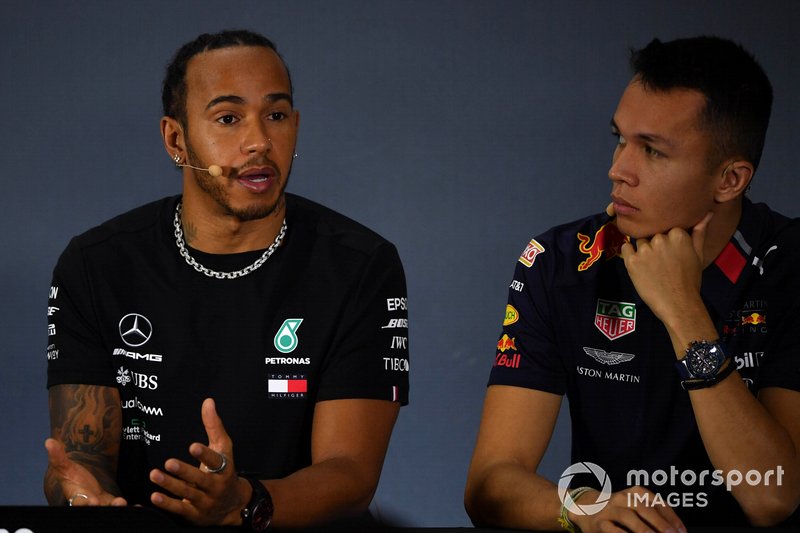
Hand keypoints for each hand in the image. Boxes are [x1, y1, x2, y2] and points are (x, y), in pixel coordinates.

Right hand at [45, 438, 126, 505]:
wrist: (82, 482)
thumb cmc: (71, 476)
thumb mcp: (64, 466)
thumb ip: (58, 457)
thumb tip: (49, 442)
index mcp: (76, 496)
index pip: (79, 502)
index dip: (85, 502)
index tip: (92, 501)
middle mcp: (89, 505)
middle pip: (97, 509)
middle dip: (106, 508)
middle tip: (118, 503)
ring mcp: (101, 506)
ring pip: (110, 510)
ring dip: (119, 508)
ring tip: (126, 502)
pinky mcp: (111, 504)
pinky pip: (120, 509)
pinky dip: (129, 510)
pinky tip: (139, 508)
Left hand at [149, 398, 249, 525]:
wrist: (233, 505)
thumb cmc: (225, 470)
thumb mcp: (223, 448)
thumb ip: (214, 426)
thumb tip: (208, 401)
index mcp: (224, 468)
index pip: (216, 461)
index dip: (205, 455)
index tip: (192, 446)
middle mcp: (216, 487)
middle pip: (200, 479)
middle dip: (184, 472)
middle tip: (168, 462)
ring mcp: (205, 502)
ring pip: (187, 494)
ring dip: (170, 485)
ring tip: (154, 474)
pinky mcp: (195, 515)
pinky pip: (180, 510)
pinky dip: (167, 504)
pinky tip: (154, 496)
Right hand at [572, 486, 685, 532]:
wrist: (585, 507)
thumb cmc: (618, 509)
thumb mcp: (635, 504)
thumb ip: (652, 513)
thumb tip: (675, 529)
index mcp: (635, 492)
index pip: (657, 502)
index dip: (671, 518)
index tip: (682, 531)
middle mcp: (622, 498)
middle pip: (644, 508)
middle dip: (660, 524)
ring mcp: (609, 510)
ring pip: (628, 517)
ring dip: (644, 530)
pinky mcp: (599, 523)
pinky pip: (613, 530)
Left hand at [620, 212, 712, 325]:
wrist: (678, 304)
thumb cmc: (690, 279)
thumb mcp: (698, 254)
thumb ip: (699, 232)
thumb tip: (707, 212)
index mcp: (677, 234)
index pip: (665, 227)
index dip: (666, 240)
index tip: (670, 253)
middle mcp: (660, 238)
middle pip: (652, 233)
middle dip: (655, 244)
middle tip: (661, 262)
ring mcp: (645, 249)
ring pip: (639, 241)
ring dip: (643, 250)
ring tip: (651, 267)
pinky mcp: (632, 261)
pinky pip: (625, 248)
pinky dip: (629, 254)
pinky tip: (638, 264)